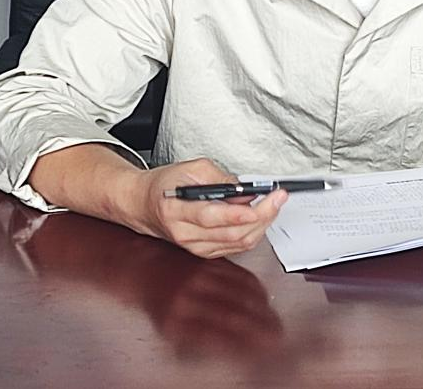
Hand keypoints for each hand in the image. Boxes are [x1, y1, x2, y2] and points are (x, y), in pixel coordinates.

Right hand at [127, 158, 287, 259]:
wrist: (144, 205)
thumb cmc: (164, 185)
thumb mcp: (190, 168)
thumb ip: (220, 178)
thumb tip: (246, 191)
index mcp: (177, 211)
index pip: (213, 216)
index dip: (243, 211)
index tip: (267, 199)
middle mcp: (186, 234)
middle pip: (232, 232)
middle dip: (262, 215)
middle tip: (278, 198)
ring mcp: (195, 247)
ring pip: (238, 243)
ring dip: (261, 224)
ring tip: (272, 205)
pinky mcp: (204, 252)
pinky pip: (235, 247)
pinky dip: (252, 232)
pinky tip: (258, 217)